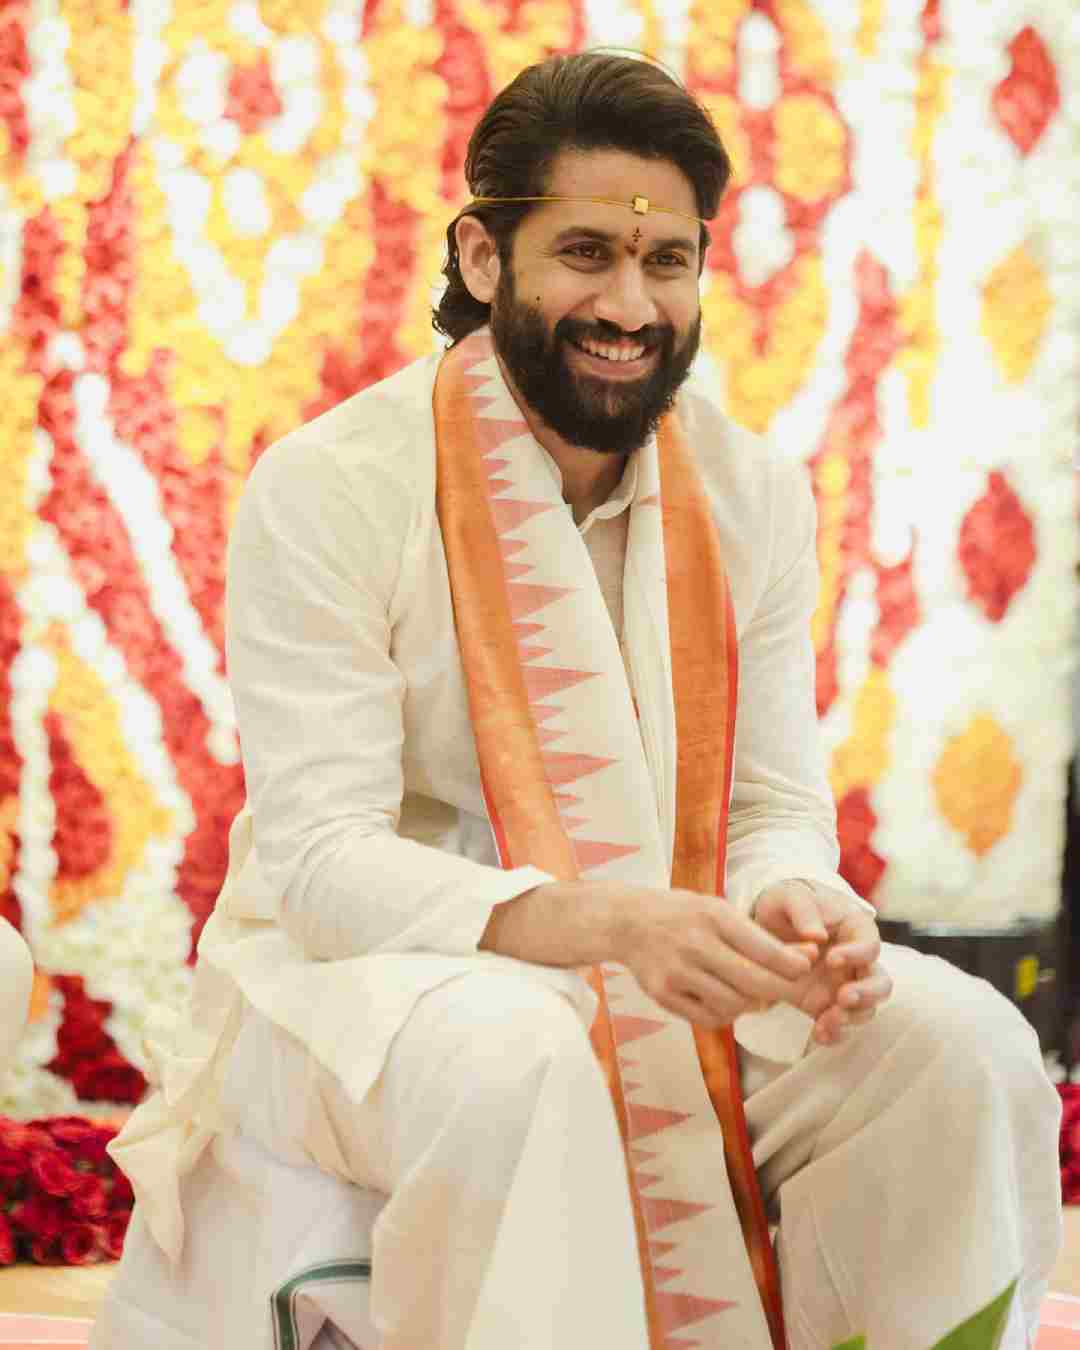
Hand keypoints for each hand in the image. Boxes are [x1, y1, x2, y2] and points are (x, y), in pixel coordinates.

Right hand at [616, 886, 816, 1029]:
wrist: (628, 922)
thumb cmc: (685, 915)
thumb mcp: (718, 910)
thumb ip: (757, 936)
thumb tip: (805, 960)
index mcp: (713, 916)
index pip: (764, 949)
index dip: (792, 964)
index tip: (805, 968)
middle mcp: (694, 944)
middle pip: (754, 983)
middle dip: (780, 990)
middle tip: (789, 989)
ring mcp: (676, 972)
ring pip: (734, 1005)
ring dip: (751, 1004)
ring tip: (750, 991)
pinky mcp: (663, 994)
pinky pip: (709, 1018)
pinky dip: (725, 1013)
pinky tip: (723, 998)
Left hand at [753, 879, 891, 1045]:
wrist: (768, 923)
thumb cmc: (787, 903)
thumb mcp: (790, 896)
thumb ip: (804, 910)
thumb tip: (816, 937)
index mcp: (856, 929)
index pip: (870, 945)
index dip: (856, 954)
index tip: (831, 959)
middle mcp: (857, 961)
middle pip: (880, 983)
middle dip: (867, 994)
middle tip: (843, 997)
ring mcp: (845, 984)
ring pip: (865, 1008)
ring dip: (850, 1018)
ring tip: (826, 1021)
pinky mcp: (828, 1004)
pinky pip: (841, 1024)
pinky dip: (834, 1033)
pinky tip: (818, 1034)